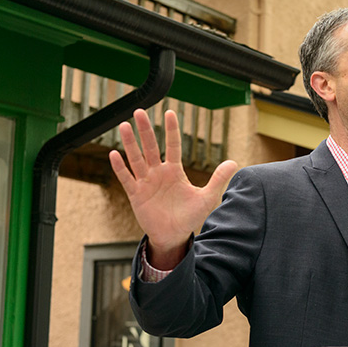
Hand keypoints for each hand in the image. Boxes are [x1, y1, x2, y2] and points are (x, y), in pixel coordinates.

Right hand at [109, 109, 237, 267]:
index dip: (171, 130)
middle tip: (140, 111)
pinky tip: (114, 154)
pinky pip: (126, 179)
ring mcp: (146, 183)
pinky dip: (120, 167)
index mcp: (175, 171)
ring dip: (130, 143)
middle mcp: (159, 173)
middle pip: (151, 147)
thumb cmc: (189, 216)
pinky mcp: (136, 195)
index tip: (170, 113)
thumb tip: (233, 162)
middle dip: (145, 130)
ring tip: (123, 125)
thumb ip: (218, 179)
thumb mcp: (206, 197)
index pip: (172, 146)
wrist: (174, 235)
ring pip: (136, 159)